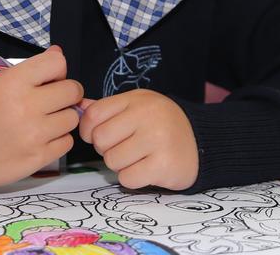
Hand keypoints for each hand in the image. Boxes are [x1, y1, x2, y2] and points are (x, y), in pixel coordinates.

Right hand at [0, 45, 82, 187]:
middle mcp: (27, 106)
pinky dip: (57, 140)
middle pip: (72, 91)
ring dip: (61, 118)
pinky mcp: (38, 157)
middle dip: (66, 94)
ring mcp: (34, 134)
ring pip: (72, 118)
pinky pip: (66, 143)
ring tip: (43, 122)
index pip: (57, 63)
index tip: (50, 79)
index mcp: (14, 82)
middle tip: (53, 101)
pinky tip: (41, 138)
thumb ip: (29, 69)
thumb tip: (58, 53)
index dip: (57, 71)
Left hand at [78, 89, 197, 189]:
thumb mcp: (138, 106)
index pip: (94, 114)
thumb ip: (108, 109)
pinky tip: (147, 169)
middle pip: (101, 140)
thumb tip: (78, 106)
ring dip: (121, 165)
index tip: (98, 136)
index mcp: (137, 100)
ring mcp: (157, 139)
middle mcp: (147, 115)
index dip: (88, 130)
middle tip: (125, 148)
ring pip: (112, 161)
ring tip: (139, 158)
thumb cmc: (162, 124)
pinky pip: (127, 178)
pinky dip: (133, 178)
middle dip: (107, 149)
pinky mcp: (163, 165)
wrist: (201, 143)